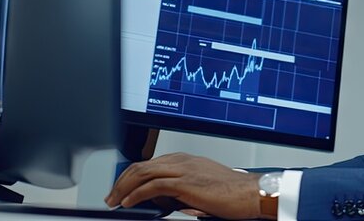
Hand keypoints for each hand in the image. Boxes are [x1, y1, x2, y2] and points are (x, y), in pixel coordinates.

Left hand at [104, 152, 263, 219]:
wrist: (251, 193)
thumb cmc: (233, 192)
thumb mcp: (203, 186)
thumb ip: (183, 188)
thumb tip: (164, 201)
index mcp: (187, 160)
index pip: (150, 163)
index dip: (131, 176)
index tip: (122, 188)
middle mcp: (183, 161)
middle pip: (142, 165)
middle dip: (121, 181)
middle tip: (111, 196)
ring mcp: (184, 170)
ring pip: (143, 173)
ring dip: (124, 188)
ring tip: (115, 200)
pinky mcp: (185, 183)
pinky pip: (152, 186)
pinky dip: (136, 194)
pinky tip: (129, 202)